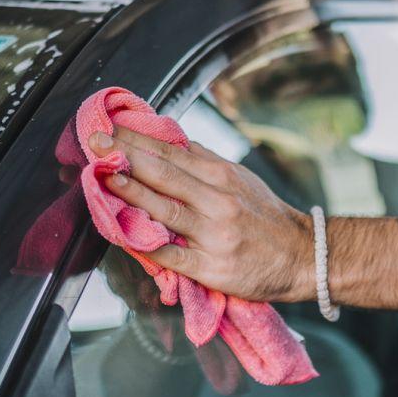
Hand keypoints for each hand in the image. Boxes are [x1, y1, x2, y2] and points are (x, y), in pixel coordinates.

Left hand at [89, 126, 314, 302]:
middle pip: (164, 174)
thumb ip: (204, 161)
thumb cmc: (267, 218)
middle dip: (125, 157)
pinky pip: (173, 256)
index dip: (137, 139)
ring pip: (165, 210)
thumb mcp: (241, 179)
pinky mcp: (212, 267)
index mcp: (221, 177)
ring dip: (132, 193)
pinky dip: (148, 246)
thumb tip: (170, 139)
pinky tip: (124, 236)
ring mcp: (214, 235)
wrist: (302, 257)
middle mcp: (217, 202)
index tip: (109, 128)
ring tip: (105, 179)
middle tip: (95, 143)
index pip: (171, 152)